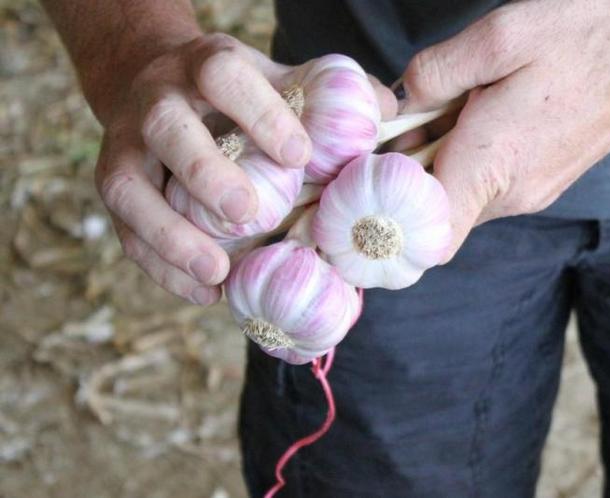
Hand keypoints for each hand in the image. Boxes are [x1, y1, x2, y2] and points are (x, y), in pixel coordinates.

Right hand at [93, 33, 395, 304]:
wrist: (156, 85)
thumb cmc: (233, 94)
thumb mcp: (276, 80)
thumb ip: (329, 96)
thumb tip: (388, 113)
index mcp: (205, 66)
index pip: (224, 76)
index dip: (261, 114)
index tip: (301, 156)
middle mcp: (158, 100)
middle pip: (167, 128)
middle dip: (206, 173)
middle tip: (247, 214)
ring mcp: (126, 144)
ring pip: (129, 187)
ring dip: (171, 235)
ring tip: (217, 271)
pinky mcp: (109, 184)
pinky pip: (125, 231)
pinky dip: (162, 267)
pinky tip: (206, 291)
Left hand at [396, 0, 609, 260]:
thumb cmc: (582, 37)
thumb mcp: (498, 37)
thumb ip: (435, 74)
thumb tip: (405, 101)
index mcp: (492, 166)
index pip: (429, 238)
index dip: (392, 221)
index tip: (375, 184)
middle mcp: (512, 195)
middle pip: (436, 211)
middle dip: (410, 171)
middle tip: (412, 119)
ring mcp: (531, 193)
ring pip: (461, 195)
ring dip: (442, 160)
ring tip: (457, 107)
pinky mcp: (544, 182)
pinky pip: (489, 184)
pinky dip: (471, 158)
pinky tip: (482, 114)